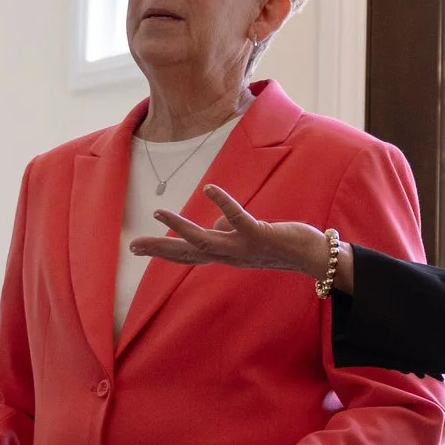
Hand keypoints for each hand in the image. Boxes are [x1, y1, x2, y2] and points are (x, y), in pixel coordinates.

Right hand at [133, 186, 344, 284]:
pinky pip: (237, 219)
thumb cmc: (280, 243)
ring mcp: (243, 248)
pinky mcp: (259, 236)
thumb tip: (216, 221)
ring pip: (204, 241)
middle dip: (159, 249)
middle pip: (187, 254)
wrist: (312, 256)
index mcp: (225, 254)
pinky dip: (222, 204)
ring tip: (158, 212)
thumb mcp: (248, 236)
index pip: (187, 255)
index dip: (161, 252)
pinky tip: (209, 189)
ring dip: (180, 227)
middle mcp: (229, 256)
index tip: (136, 248)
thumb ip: (228, 230)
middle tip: (133, 245)